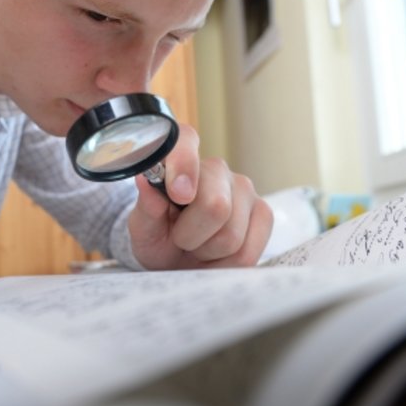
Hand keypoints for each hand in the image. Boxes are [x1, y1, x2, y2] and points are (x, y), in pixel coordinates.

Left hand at [127, 124, 272, 268]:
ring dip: (207, 252)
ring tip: (198, 245)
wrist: (177, 261)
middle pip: (215, 206)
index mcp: (180, 159)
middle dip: (191, 235)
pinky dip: (226, 263)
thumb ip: (146, 206)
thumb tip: (145, 180)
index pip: (185, 141)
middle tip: (180, 239)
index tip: (179, 195)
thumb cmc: (158, 237)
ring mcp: (244, 189)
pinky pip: (248, 252)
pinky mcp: (263, 213)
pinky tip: (216, 254)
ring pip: (232, 235)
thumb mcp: (142, 227)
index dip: (184, 166)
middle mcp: (216, 168)